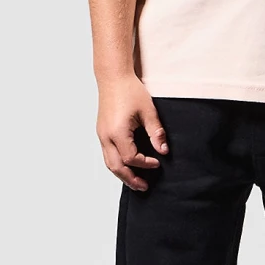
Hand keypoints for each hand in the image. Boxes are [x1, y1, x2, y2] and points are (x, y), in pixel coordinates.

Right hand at [96, 75, 168, 190]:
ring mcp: (101, 135)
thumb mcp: (148, 111)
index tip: (158, 162)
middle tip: (144, 187)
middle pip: (116, 167)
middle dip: (130, 179)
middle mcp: (105, 136)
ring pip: (109, 163)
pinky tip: (127, 166)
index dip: (145, 164)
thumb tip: (163, 151)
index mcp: (117, 132)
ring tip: (135, 182)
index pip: (131, 158)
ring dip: (122, 174)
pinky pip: (107, 154)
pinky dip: (117, 164)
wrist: (113, 77)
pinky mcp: (101, 132)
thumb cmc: (129, 90)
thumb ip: (156, 132)